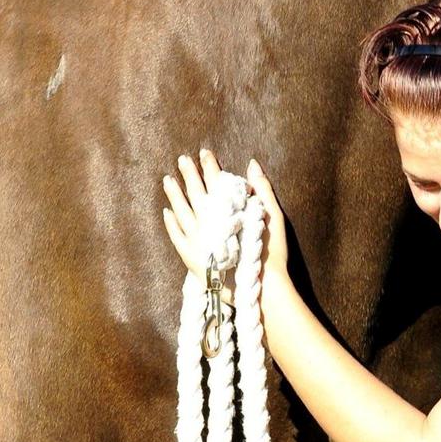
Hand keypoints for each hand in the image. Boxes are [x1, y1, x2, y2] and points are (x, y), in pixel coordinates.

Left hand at [162, 150, 289, 312]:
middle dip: (190, 174)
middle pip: (197, 193)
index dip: (211, 166)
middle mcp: (209, 223)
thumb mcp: (274, 216)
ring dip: (175, 194)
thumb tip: (252, 164)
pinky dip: (171, 223)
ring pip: (182, 212)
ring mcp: (198, 241)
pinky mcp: (191, 258)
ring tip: (168, 179)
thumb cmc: (271, 252)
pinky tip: (167, 212)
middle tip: (183, 159)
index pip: (217, 182)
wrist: (260, 288)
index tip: (205, 152)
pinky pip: (177, 236)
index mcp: (229, 211)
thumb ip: (263, 189)